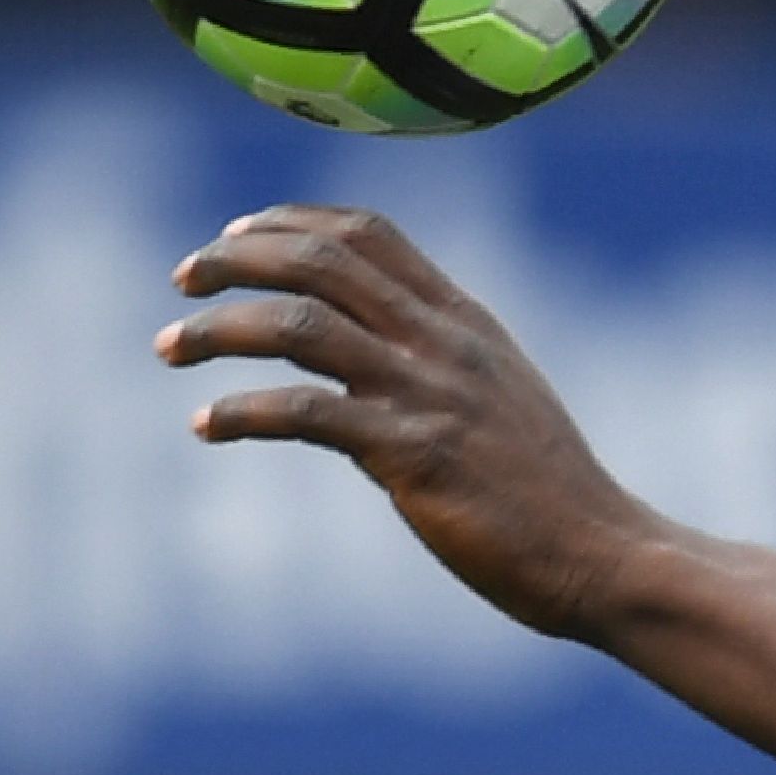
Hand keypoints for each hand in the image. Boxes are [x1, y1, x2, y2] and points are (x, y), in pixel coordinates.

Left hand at [157, 205, 657, 638]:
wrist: (605, 553)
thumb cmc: (549, 493)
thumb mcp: (499, 400)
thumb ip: (435, 366)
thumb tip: (355, 363)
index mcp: (465, 322)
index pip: (369, 232)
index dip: (290, 221)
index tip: (234, 235)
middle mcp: (445, 343)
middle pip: (321, 259)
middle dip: (235, 258)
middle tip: (183, 281)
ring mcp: (430, 394)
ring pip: (299, 324)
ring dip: (218, 328)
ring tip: (170, 348)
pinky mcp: (414, 455)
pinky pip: (304, 413)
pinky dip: (242, 412)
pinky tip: (208, 424)